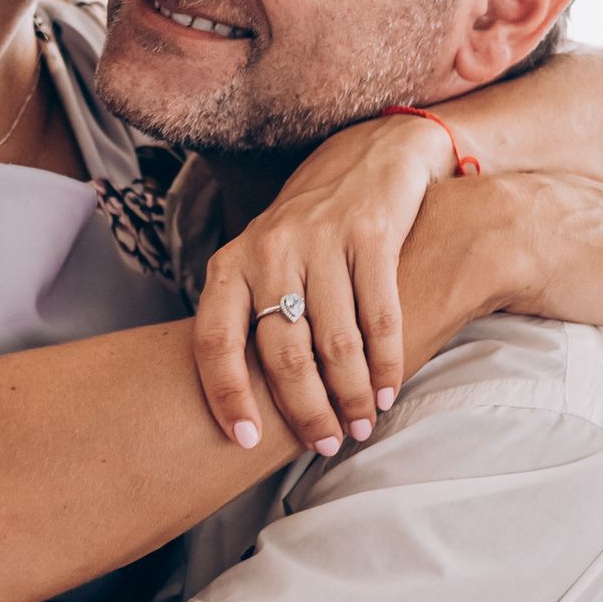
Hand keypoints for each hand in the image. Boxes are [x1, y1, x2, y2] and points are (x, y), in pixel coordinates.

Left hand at [190, 114, 454, 451]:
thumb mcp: (262, 264)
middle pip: (282, 354)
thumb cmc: (309, 231)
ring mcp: (321, 239)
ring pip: (335, 343)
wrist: (371, 157)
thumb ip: (250, 318)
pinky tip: (388, 391)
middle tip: (326, 444)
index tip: (244, 442)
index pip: (214, 342)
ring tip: (360, 426)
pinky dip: (386, 363)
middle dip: (306, 412)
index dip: (226, 398)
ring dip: (350, 396)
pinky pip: (380, 316)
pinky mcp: (371, 234)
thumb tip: (242, 403)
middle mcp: (269, 250)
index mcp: (231, 264)